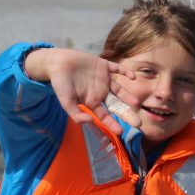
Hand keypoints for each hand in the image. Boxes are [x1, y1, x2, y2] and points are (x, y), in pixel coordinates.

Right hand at [24, 48, 138, 135]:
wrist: (57, 63)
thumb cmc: (60, 84)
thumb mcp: (66, 102)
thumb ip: (76, 114)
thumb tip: (89, 122)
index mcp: (92, 102)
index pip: (105, 116)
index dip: (112, 124)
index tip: (120, 132)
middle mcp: (100, 92)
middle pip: (116, 105)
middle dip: (126, 114)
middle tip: (138, 124)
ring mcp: (103, 79)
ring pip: (119, 89)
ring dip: (128, 96)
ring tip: (136, 103)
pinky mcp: (103, 65)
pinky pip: (117, 68)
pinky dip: (125, 71)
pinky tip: (132, 77)